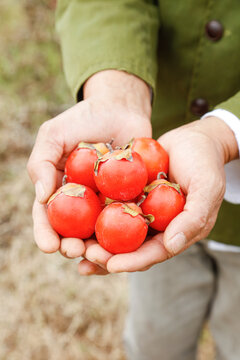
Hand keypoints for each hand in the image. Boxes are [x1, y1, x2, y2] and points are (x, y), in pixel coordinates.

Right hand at [27, 70, 151, 256]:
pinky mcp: (131, 198)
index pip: (48, 216)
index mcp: (60, 189)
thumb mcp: (54, 135)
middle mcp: (83, 201)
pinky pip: (131, 218)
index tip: (49, 246)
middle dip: (73, 246)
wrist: (120, 107)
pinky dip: (129, 232)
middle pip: (75, 231)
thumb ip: (41, 163)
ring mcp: (107, 202)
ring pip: (103, 232)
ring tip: (101, 255)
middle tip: (76, 251)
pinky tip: (130, 243)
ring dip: (100, 247)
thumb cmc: (84, 119)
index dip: (46, 234)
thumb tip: (41, 198)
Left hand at [80, 116, 237, 274]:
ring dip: (95, 242)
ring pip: (116, 232)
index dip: (133, 262)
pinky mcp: (129, 195)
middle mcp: (156, 227)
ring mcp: (141, 211)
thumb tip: (172, 245)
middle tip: (85, 256)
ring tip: (72, 247)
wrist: (194, 139)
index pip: (153, 253)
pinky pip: (109, 207)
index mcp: (176, 232)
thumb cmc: (205, 163)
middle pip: (129, 249)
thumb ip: (194, 217)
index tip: (111, 264)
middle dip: (107, 256)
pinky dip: (93, 215)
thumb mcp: (207, 187)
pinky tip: (73, 219)